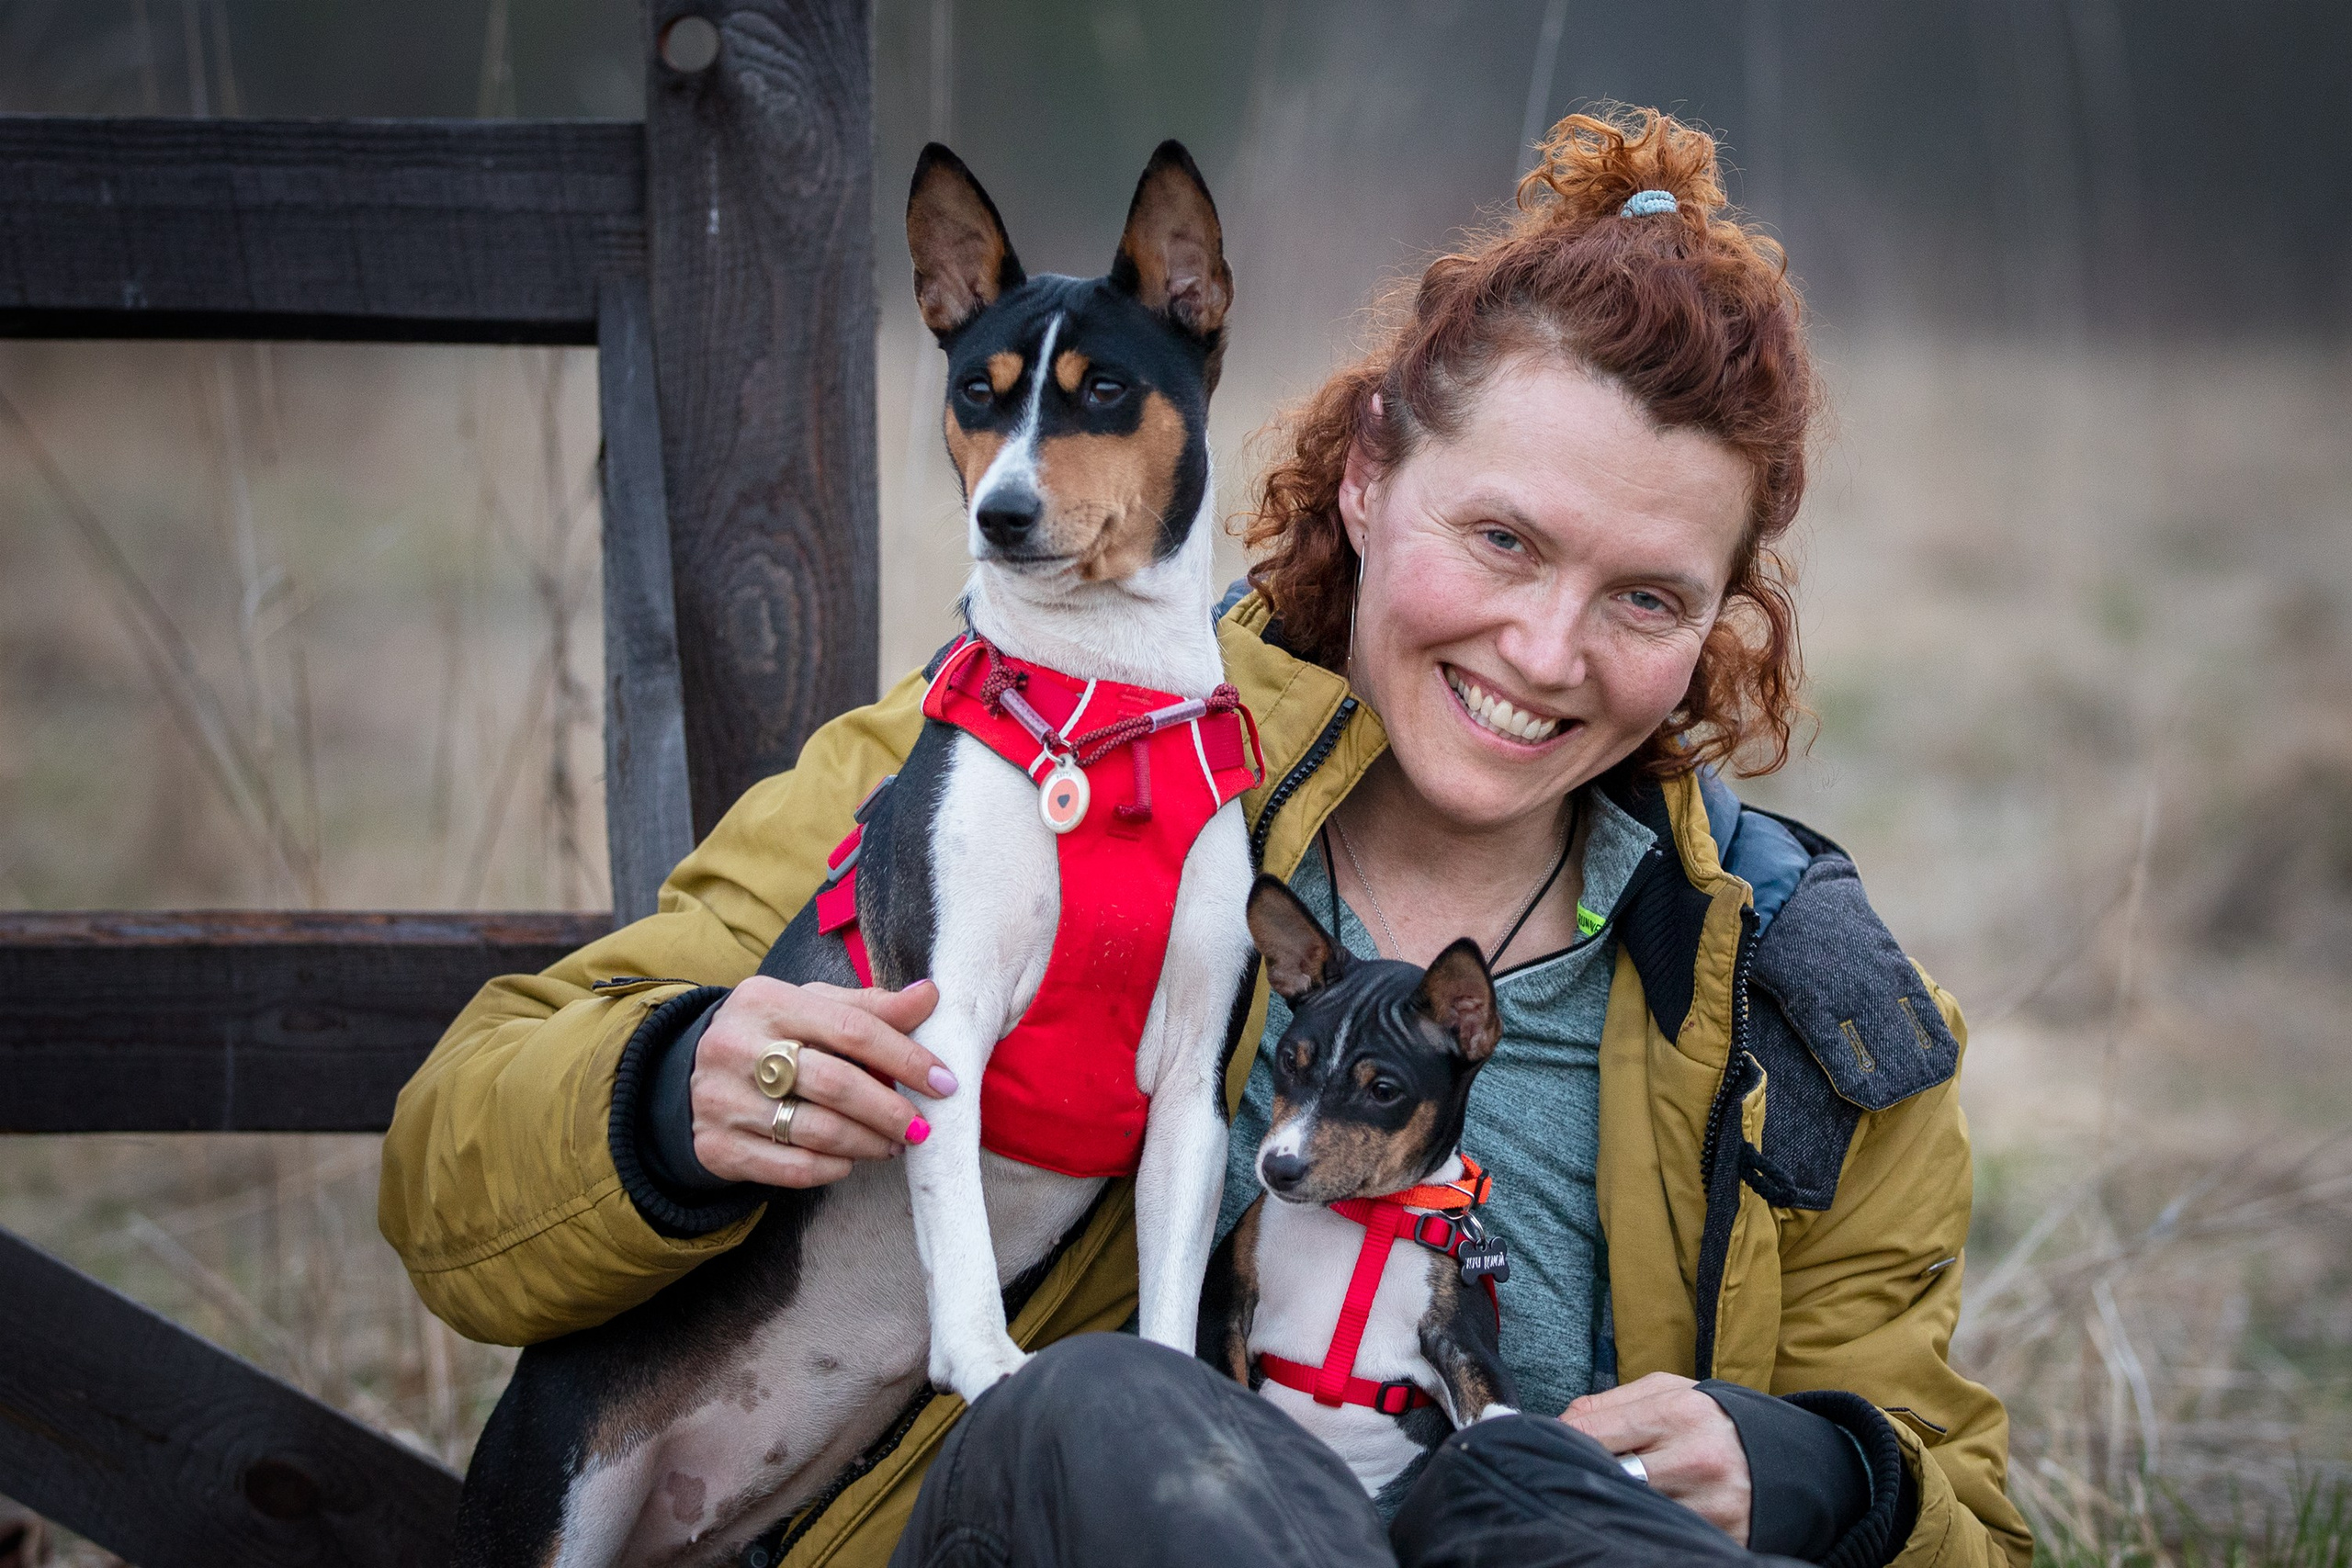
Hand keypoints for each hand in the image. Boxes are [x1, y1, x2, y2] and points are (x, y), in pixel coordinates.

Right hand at [690, 976, 951, 1188]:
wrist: (688, 1075)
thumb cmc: (770, 1035)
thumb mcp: (811, 1006)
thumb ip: (870, 1006)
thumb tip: (931, 996)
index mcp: (766, 1000)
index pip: (852, 1028)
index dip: (906, 1057)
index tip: (943, 1082)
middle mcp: (737, 1047)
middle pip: (836, 1084)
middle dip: (890, 1110)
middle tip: (922, 1126)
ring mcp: (722, 1099)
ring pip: (817, 1131)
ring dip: (869, 1142)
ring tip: (895, 1143)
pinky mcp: (717, 1146)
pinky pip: (793, 1167)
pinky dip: (834, 1168)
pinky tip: (852, 1160)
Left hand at [1562, 1372, 1750, 1543]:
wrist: (1790, 1461)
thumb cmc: (1715, 1419)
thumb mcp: (1670, 1391)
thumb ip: (1611, 1402)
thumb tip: (1560, 1422)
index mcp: (1676, 1412)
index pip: (1589, 1430)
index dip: (1559, 1438)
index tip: (1546, 1444)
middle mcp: (1692, 1460)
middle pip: (1606, 1474)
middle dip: (1588, 1473)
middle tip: (1578, 1471)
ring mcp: (1707, 1506)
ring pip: (1630, 1509)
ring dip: (1616, 1501)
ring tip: (1617, 1491)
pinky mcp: (1720, 1540)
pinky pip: (1663, 1532)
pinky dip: (1647, 1524)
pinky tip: (1646, 1514)